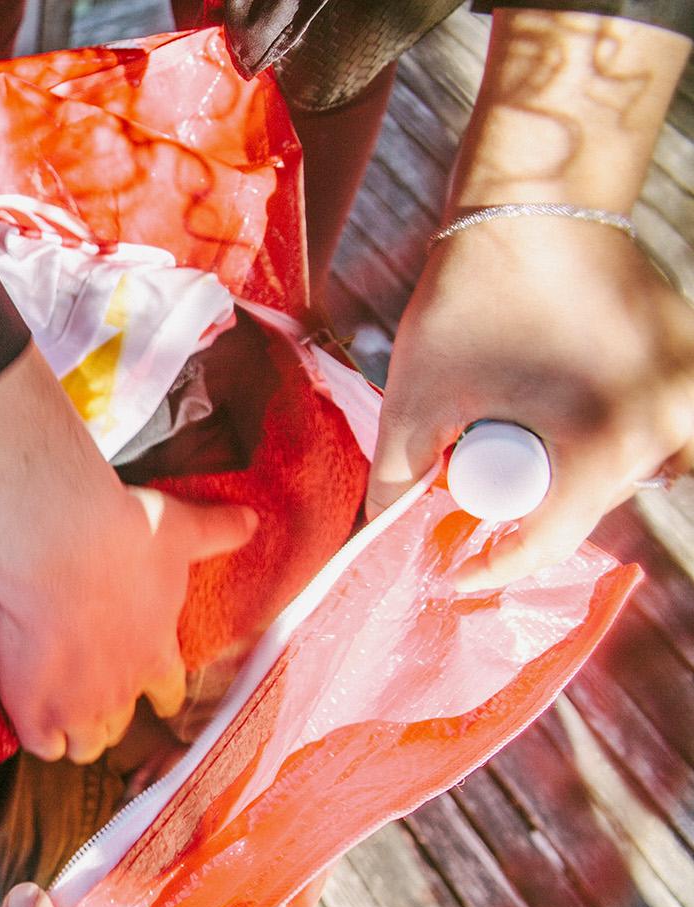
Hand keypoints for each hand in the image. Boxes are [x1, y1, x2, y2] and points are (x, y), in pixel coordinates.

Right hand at [0, 486, 256, 761]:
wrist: (60, 545)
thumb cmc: (121, 536)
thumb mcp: (180, 530)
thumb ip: (216, 532)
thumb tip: (251, 519)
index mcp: (156, 654)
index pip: (169, 696)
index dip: (158, 695)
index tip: (147, 691)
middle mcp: (122, 690)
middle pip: (120, 727)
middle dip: (108, 715)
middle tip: (89, 693)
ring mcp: (78, 706)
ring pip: (85, 746)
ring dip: (75, 733)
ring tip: (58, 715)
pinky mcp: (35, 709)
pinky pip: (43, 747)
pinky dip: (38, 736)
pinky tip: (31, 718)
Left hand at [369, 220, 693, 589]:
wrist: (539, 201)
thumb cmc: (477, 293)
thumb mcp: (418, 395)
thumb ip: (395, 475)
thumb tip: (377, 532)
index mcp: (608, 442)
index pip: (551, 540)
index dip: (494, 567)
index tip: (454, 573)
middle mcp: (669, 424)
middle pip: (594, 507)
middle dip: (535, 508)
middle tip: (476, 488)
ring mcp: (690, 390)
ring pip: (634, 471)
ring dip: (579, 474)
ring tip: (521, 439)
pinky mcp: (692, 360)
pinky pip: (660, 428)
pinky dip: (614, 435)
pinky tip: (563, 412)